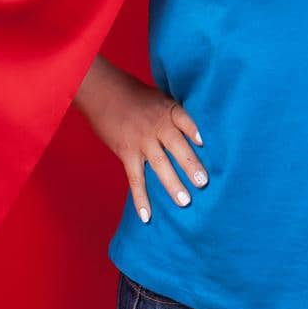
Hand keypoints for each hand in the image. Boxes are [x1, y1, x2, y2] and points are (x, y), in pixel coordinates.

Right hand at [75, 58, 206, 222]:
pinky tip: (147, 216)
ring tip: (185, 202)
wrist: (103, 92)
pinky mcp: (127, 152)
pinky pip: (135, 178)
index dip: (195, 131)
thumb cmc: (134, 95)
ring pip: (159, 164)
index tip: (204, 143)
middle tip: (203, 183)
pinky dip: (140, 198)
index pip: (185, 120)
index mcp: (168, 110)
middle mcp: (157, 126)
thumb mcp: (159, 98)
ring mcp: (141, 140)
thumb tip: (195, 135)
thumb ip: (174, 115)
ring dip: (172, 184)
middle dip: (190, 165)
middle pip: (177, 146)